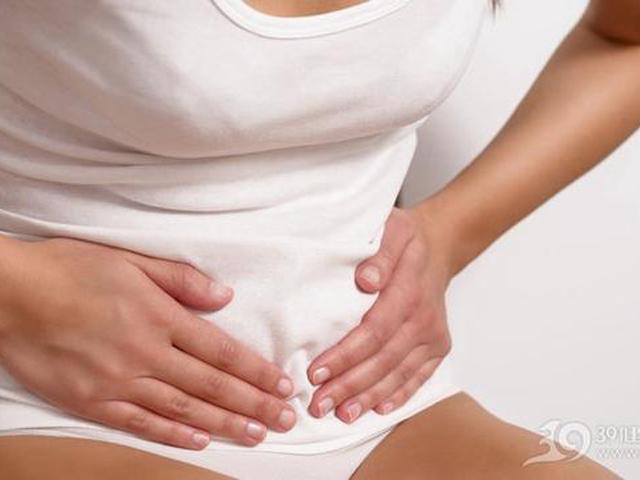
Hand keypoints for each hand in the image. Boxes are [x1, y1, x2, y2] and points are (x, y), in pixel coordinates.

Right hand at [0, 236, 295, 448]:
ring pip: (184, 408)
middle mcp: (145, 353)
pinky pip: (140, 423)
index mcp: (159, 317)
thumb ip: (182, 280)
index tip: (282, 384)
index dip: (256, 371)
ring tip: (256, 434)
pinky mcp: (91, 402)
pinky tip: (200, 441)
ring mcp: (118, 381)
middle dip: (253, 403)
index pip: (222, 351)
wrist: (11, 294)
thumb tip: (225, 295)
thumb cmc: (72, 270)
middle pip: (212, 385)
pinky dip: (173, 434)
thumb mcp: (132, 261)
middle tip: (284, 418)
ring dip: (224, 424)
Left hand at [306, 206, 453, 422]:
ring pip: (400, 372)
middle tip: (319, 404)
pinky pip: (420, 376)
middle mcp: (424, 316)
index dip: (346, 355)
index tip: (317, 371)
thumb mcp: (391, 230)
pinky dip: (400, 395)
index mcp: (409, 289)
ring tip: (342, 414)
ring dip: (370, 396)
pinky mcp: (439, 345)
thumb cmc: (405, 239)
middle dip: (350, 384)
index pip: (374, 330)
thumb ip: (380, 254)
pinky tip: (379, 410)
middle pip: (384, 358)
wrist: (439, 245)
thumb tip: (365, 279)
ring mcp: (433, 334)